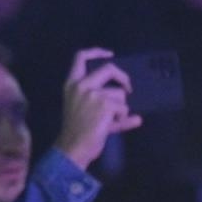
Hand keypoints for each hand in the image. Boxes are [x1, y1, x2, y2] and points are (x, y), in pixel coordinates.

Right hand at [54, 48, 142, 170]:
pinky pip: (124, 109)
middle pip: (108, 69)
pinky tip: (113, 127)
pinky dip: (123, 120)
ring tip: (111, 121)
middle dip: (123, 77)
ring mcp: (94, 94)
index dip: (96, 51)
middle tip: (129, 89)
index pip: (80, 57)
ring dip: (121, 109)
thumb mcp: (79, 107)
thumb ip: (96, 95)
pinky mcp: (105, 105)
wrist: (73, 149)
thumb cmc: (76, 131)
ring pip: (120, 94)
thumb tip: (125, 92)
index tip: (109, 54)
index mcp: (71, 84)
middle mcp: (82, 85)